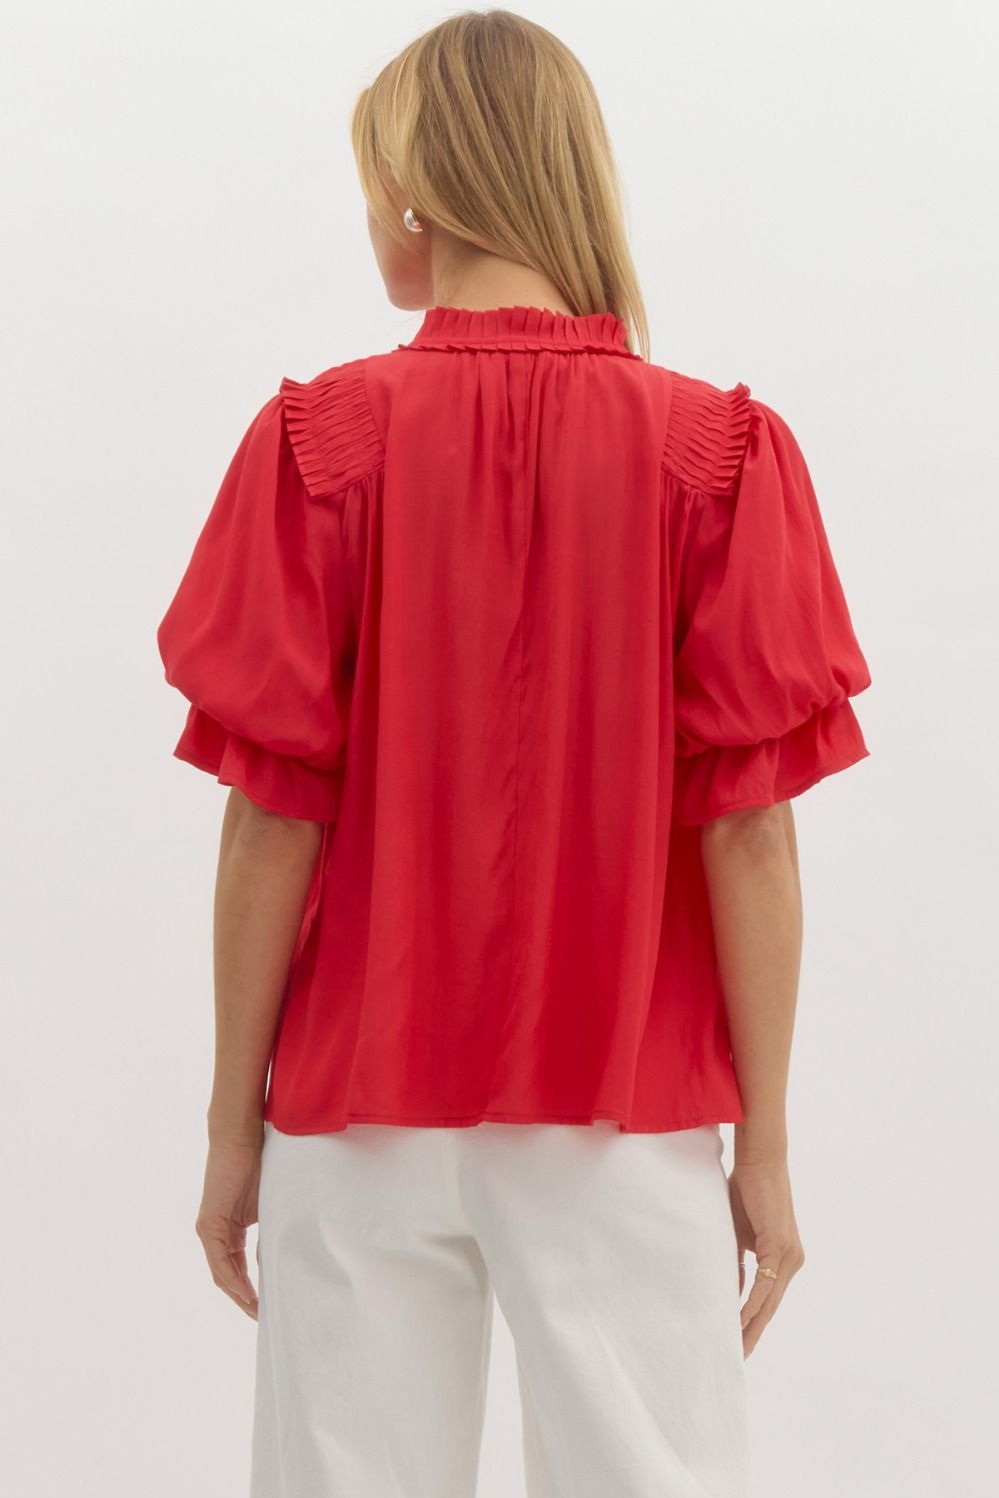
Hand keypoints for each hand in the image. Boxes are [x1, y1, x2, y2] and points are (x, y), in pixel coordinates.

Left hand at [195, 1132, 262, 1318]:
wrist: (242, 1140)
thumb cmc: (259, 1165)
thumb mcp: (269, 1207)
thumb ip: (270, 1232)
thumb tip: (281, 1258)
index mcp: (230, 1230)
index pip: (237, 1269)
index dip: (250, 1290)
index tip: (267, 1307)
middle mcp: (215, 1234)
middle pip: (228, 1277)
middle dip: (245, 1299)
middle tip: (264, 1318)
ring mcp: (210, 1230)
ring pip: (223, 1274)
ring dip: (239, 1295)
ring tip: (257, 1312)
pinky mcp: (209, 1225)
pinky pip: (220, 1261)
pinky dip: (233, 1279)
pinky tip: (247, 1293)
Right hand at [727, 1156, 804, 1356]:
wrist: (759, 1159)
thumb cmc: (746, 1190)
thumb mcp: (737, 1234)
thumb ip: (736, 1262)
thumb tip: (729, 1291)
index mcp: (783, 1259)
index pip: (768, 1300)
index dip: (754, 1323)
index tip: (738, 1345)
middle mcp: (792, 1261)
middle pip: (771, 1307)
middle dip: (753, 1333)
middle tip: (737, 1359)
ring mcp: (789, 1254)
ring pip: (769, 1300)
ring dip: (752, 1325)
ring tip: (736, 1347)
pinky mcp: (780, 1244)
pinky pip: (764, 1282)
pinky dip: (752, 1302)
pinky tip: (739, 1318)